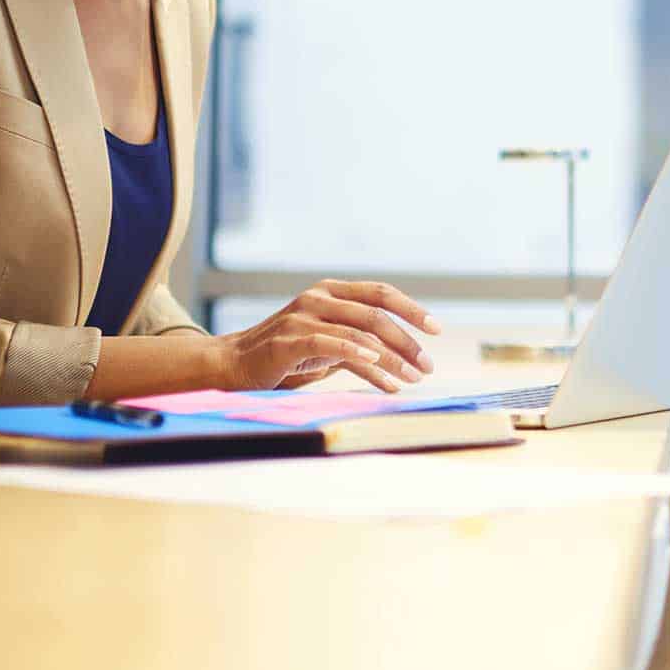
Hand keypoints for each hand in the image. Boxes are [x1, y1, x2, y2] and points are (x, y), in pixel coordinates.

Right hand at [221, 280, 441, 392]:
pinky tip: (381, 371)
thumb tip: (402, 368)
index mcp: (331, 291)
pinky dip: (359, 355)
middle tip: (428, 365)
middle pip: (376, 314)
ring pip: (360, 332)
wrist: (233, 367)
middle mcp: (318, 297)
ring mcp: (302, 316)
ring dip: (392, 358)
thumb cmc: (285, 358)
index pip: (381, 293)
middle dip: (408, 341)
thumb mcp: (329, 347)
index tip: (436, 330)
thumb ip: (361, 346)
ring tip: (412, 378)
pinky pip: (330, 344)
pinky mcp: (288, 341)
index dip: (412, 309)